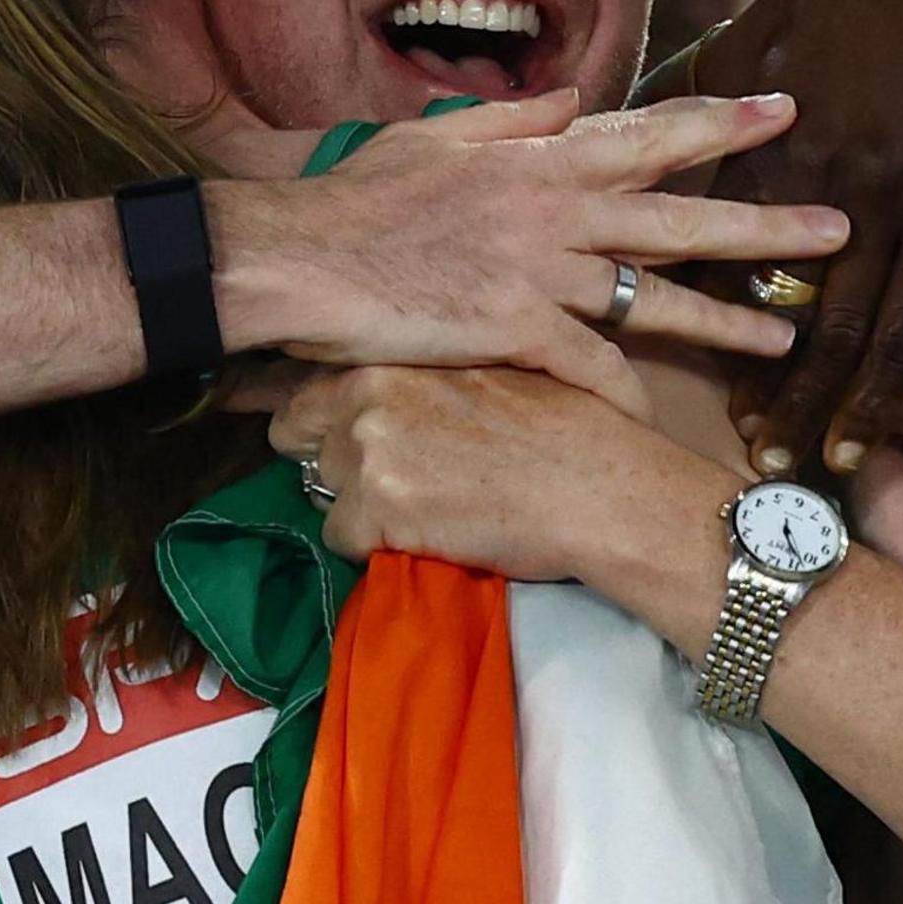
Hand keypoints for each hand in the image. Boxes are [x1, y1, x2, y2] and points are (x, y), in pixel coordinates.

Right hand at [229, 90, 850, 421]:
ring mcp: (540, 271)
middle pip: (682, 215)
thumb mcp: (433, 137)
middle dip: (765, 224)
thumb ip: (509, 119)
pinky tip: (658, 414)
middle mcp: (555, 209)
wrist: (298, 254)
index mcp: (540, 160)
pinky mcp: (515, 329)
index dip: (720, 123)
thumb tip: (569, 96)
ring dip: (725, 321)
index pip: (649, 134)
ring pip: (654, 298)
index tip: (783, 112)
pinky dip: (624, 392)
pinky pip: (589, 366)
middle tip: (839, 227)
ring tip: (787, 339)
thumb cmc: (356, 198)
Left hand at [266, 362, 732, 583]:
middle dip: (334, 463)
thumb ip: (423, 381)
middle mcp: (366, 394)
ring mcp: (368, 449)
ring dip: (357, 506)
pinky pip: (341, 539)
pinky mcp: (379, 507)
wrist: (603, 486)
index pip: (308, 390)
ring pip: (320, 490)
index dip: (329, 423)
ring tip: (423, 510)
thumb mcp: (485, 376)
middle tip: (394, 482)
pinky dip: (373, 547)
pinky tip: (427, 537)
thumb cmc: (567, 429)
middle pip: (299, 440)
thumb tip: (380, 403)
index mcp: (392, 356)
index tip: (358, 443)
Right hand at [664, 0, 902, 477]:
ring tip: (735, 420)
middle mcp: (879, 191)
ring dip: (750, 357)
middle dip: (805, 403)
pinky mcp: (759, 138)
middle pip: (838, 322)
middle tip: (775, 469)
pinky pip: (732, 226)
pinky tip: (696, 332)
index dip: (874, 403)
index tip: (844, 460)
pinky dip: (713, 286)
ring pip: (777, 281)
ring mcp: (815, 164)